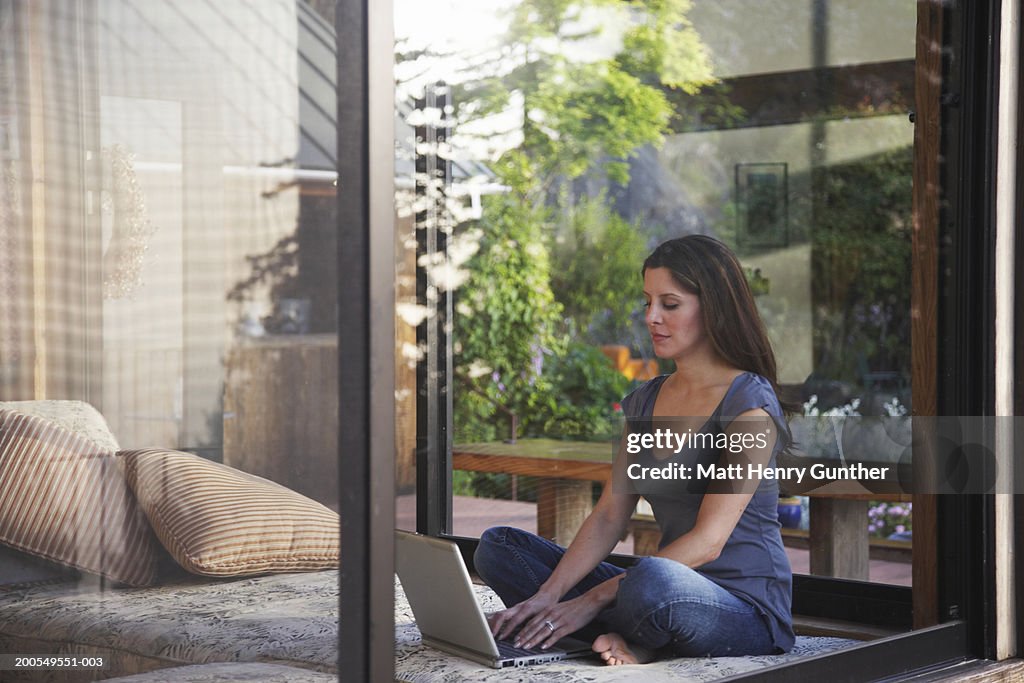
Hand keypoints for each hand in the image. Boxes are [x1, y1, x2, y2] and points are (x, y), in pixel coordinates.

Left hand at [491, 592, 605, 650]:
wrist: (588, 601)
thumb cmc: (574, 607)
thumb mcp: (558, 608)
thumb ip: (548, 615)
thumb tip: (540, 625)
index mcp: (548, 610)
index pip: (531, 622)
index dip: (522, 630)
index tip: (515, 637)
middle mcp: (551, 614)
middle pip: (534, 627)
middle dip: (524, 636)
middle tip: (516, 644)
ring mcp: (559, 620)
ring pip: (543, 631)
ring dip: (533, 640)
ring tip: (526, 646)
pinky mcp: (568, 626)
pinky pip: (556, 634)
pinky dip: (549, 641)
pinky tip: (544, 646)